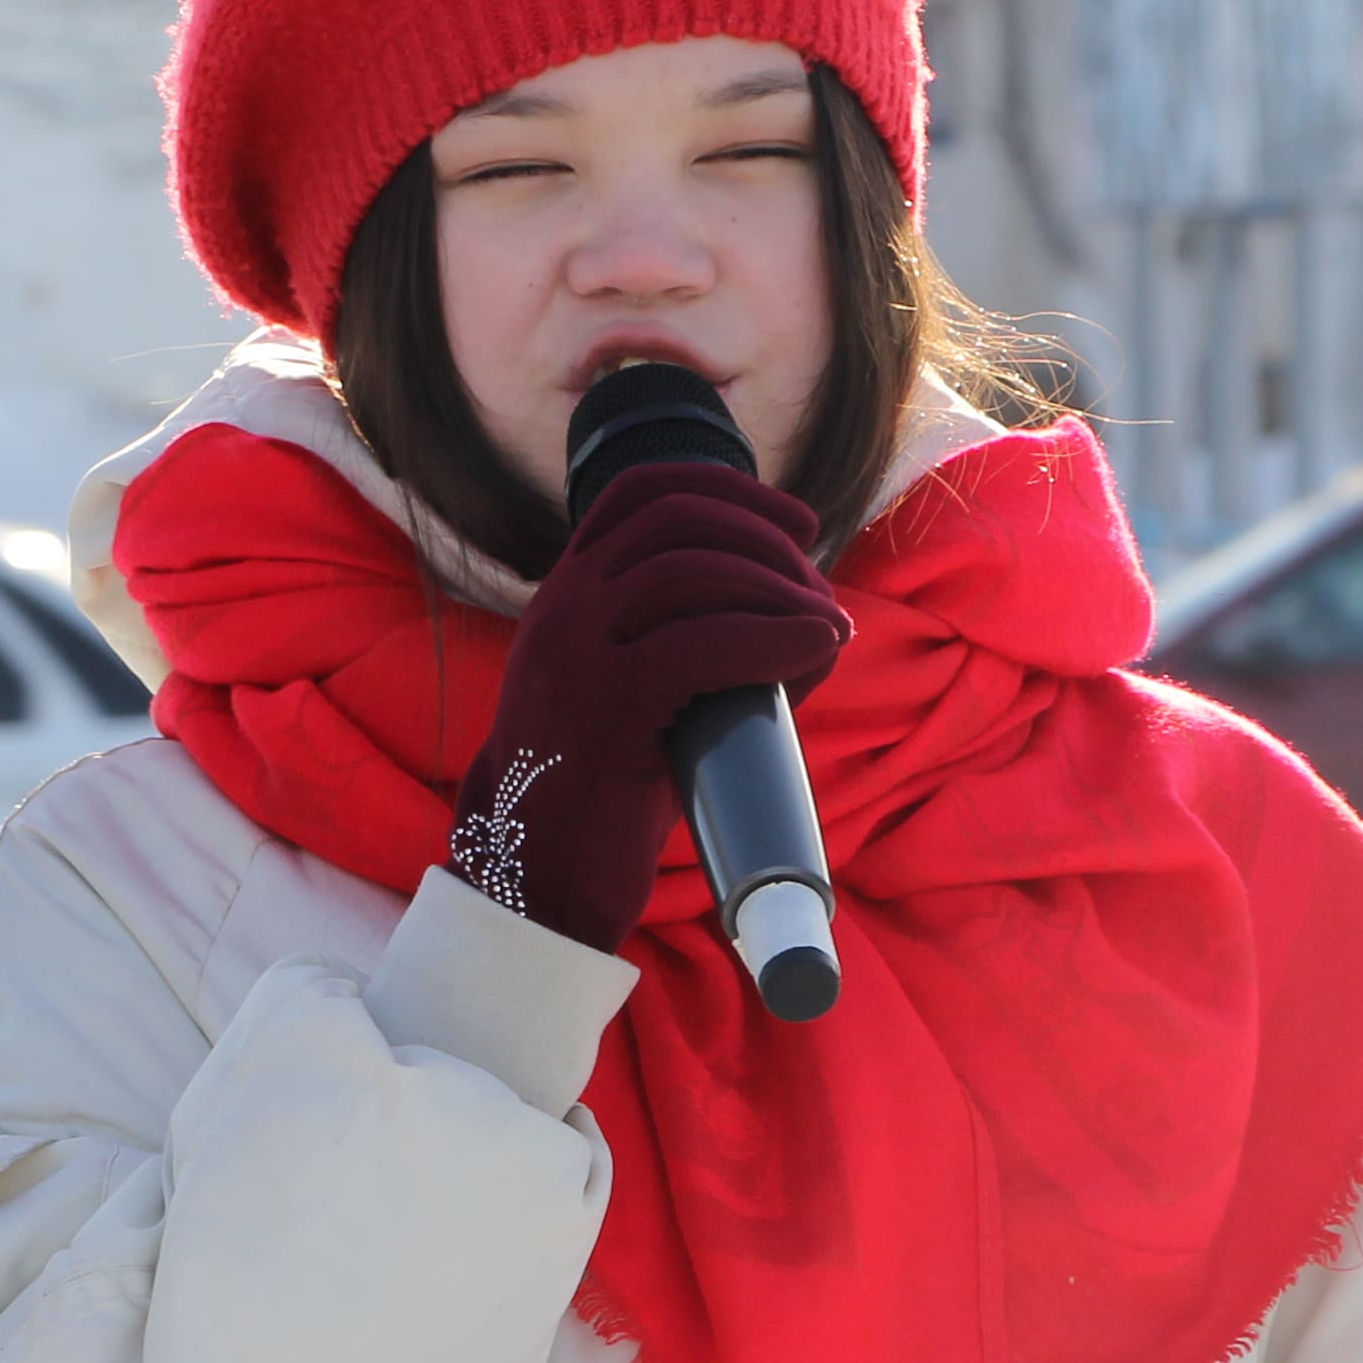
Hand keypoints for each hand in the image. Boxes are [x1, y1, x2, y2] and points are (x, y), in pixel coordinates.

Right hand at [446, 451, 848, 951]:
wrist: (536, 873)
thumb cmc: (600, 794)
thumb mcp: (621, 694)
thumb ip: (670, 642)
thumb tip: (796, 616)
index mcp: (564, 597)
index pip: (640, 493)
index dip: (729, 489)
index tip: (794, 522)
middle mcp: (563, 608)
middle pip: (678, 521)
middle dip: (765, 538)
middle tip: (818, 590)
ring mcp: (577, 650)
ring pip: (694, 572)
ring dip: (780, 589)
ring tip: (826, 629)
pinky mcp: (608, 702)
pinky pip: (704, 642)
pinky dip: (776, 636)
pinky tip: (817, 647)